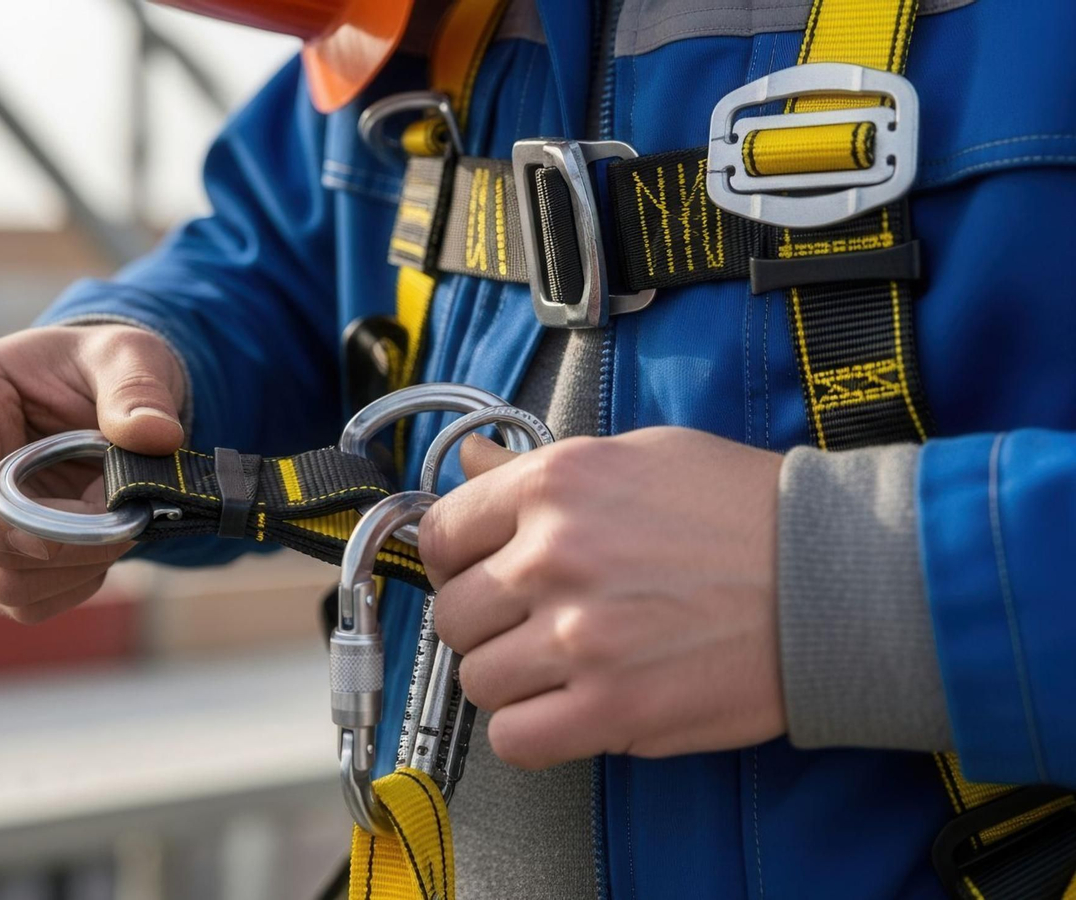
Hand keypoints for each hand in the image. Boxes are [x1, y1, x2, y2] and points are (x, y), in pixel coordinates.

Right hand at [0, 325, 185, 621]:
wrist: (101, 398)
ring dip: (76, 565)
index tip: (67, 532)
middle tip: (130, 513)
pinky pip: (24, 600)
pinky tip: (103, 544)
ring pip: (0, 578)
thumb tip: (156, 435)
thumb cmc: (100, 366)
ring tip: (120, 519)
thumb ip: (137, 387)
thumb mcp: (128, 354)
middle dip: (66, 541)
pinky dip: (75, 584)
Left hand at [418, 427, 785, 768]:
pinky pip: (515, 739)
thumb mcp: (636, 455)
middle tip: (534, 624)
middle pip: (454, 614)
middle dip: (486, 624)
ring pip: (479, 680)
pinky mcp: (611, 707)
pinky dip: (532, 733)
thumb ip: (538, 469)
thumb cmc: (744, 512)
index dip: (454, 562)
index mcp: (554, 484)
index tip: (478, 575)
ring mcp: (578, 637)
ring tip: (565, 666)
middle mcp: (552, 557)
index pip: (440, 535)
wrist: (837, 578)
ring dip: (512, 681)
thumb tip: (467, 460)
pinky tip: (569, 711)